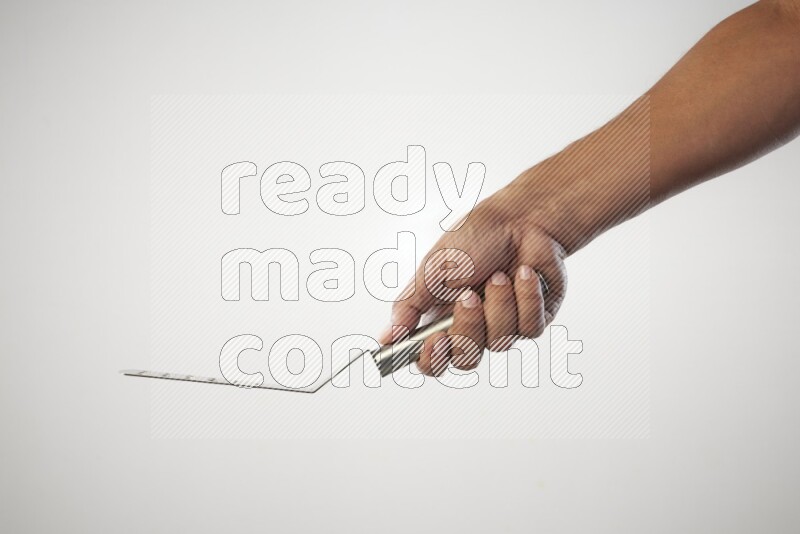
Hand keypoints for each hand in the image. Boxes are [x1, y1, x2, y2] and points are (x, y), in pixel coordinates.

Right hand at [378, 172, 569, 376]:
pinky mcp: (534, 319)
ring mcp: (504, 326)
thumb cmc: (474, 238)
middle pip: (466, 359)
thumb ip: (409, 307)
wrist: (519, 218)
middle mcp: (472, 328)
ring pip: (500, 343)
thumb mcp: (432, 270)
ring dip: (499, 304)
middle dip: (468, 328)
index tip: (434, 340)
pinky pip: (529, 328)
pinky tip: (524, 274)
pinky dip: (525, 298)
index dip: (431, 359)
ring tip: (499, 275)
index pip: (432, 361)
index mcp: (442, 318)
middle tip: (468, 296)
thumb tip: (386, 337)